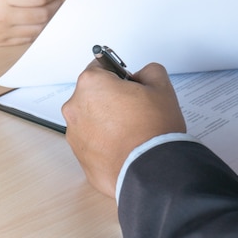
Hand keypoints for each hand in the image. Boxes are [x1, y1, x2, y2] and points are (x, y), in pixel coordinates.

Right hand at [0, 0, 61, 45]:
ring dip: (50, 17)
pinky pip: (28, 39)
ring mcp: (3, 33)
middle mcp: (3, 18)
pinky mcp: (1, 43)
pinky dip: (39, 29)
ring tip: (50, 6)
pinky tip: (38, 19)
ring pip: (39, 28)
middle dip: (55, 4)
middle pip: (43, 13)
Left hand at [62, 61, 185, 197]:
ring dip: (107, 122)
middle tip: (135, 110)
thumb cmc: (152, 131)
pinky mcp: (81, 157)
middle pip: (93, 95)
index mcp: (90, 84)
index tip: (128, 83)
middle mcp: (76, 108)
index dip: (119, 74)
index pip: (100, 66)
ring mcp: (75, 135)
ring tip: (132, 131)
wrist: (152, 171)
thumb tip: (143, 75)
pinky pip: (93, 143)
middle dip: (111, 99)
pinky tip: (125, 147)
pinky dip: (105, 143)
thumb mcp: (161, 87)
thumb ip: (149, 71)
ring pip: (92, 120)